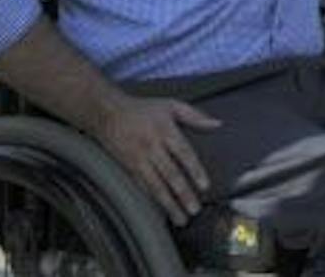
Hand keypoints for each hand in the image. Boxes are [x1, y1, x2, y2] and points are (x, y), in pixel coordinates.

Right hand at [92, 93, 220, 224]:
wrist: (107, 113)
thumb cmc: (142, 109)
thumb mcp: (171, 105)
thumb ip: (195, 116)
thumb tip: (216, 124)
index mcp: (165, 131)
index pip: (184, 153)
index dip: (195, 170)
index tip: (204, 186)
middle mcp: (152, 146)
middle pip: (171, 173)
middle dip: (183, 194)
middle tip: (194, 209)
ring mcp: (139, 159)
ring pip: (156, 185)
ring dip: (169, 203)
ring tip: (180, 218)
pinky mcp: (129, 168)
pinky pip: (142, 187)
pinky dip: (152, 201)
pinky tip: (161, 212)